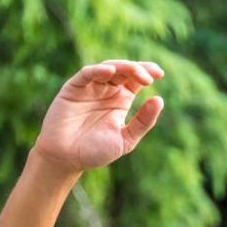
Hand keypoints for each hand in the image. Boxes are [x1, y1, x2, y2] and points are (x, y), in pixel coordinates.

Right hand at [30, 60, 165, 175]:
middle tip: (149, 77)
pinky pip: (86, 74)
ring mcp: (90, 88)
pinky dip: (98, 70)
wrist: (67, 159)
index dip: (147, 72)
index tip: (160, 74)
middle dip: (137, 69)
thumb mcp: (126, 139)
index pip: (135, 80)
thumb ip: (143, 122)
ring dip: (122, 67)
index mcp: (120, 100)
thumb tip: (159, 99)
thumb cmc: (96, 151)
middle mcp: (106, 90)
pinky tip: (110, 71)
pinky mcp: (73, 88)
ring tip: (135, 72)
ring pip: (108, 68)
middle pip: (124, 71)